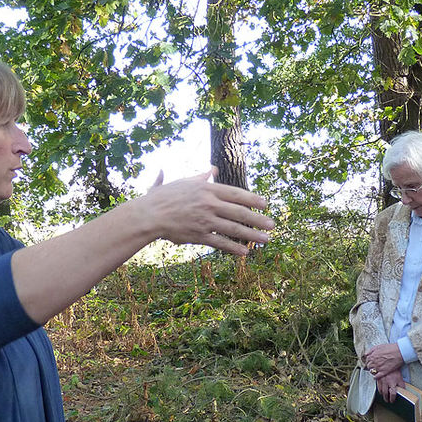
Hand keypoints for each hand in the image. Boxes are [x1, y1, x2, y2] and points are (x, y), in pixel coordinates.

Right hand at [144, 168, 274, 254]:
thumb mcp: (184, 182)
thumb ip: (201, 176)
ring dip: (252, 235)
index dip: (253, 199)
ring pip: (233, 229)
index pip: (236, 194)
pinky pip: (219, 242)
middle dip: (258, 220)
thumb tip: (213, 169)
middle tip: (272, 225)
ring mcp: (204, 221)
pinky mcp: (198, 236)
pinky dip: (233, 248)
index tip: (266, 204)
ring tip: (266, 240)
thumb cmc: (164, 197)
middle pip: (239, 212)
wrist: (148, 215)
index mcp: (207, 189)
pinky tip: (245, 253)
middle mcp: (209, 204)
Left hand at [364, 343, 404, 376]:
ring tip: (376, 369)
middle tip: (373, 365)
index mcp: (372, 356)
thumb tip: (366, 354)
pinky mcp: (384, 372)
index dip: (369, 361)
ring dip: (372, 370)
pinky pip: (376, 376)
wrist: (399, 352)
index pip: (366, 360)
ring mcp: (378, 367)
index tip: (370, 361)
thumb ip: (371, 350)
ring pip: (371, 371)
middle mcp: (374, 362)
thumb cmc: (391, 348)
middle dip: (370, 365)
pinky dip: (375, 377)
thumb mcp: (379, 346)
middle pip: (368, 366)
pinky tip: (376, 376)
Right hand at [375, 369, 404, 401]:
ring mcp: (381, 381)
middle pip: (385, 394)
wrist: (388, 363)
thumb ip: (401, 385)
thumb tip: (403, 390)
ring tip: (384, 396)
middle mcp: (386, 383)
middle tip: (387, 400)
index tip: (392, 401)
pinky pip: (377, 386)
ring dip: (382, 395)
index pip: (392, 394)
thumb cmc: (395, 370)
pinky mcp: (378, 379)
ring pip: (380, 391)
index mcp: (393, 383)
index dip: (392, 399)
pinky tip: (381, 390)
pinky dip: (379, 390)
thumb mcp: (400, 378)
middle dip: (386, 398)